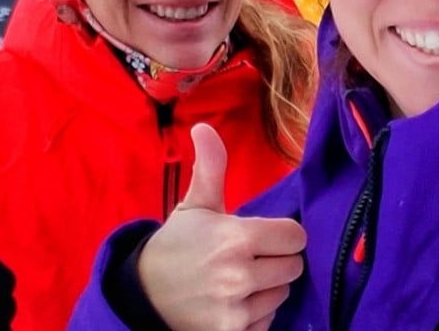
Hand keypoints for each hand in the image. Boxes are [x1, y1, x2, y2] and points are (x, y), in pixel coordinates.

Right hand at [139, 124, 306, 330]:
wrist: (142, 293)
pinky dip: (255, 315)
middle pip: (294, 267)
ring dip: (267, 289)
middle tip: (251, 258)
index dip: (284, 234)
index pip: (296, 236)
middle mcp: (237, 275)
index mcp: (235, 238)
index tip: (266, 235)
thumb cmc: (178, 244)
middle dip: (277, 261)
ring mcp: (233, 310)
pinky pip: (267, 322)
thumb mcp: (196, 204)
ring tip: (239, 281)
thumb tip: (204, 127)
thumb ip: (211, 167)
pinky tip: (233, 304)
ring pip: (281, 295)